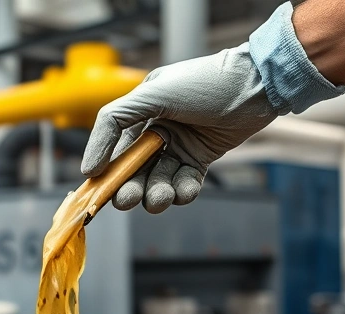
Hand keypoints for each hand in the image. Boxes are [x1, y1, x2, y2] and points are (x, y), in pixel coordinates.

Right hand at [81, 46, 277, 213]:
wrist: (256, 87)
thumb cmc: (205, 83)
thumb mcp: (152, 94)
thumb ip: (113, 123)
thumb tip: (89, 167)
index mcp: (142, 111)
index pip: (115, 148)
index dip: (106, 172)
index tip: (97, 193)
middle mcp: (158, 129)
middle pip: (136, 169)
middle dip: (131, 187)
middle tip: (129, 200)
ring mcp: (180, 145)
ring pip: (160, 179)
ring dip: (158, 192)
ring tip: (162, 198)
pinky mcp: (202, 158)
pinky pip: (185, 182)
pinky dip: (183, 191)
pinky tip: (185, 191)